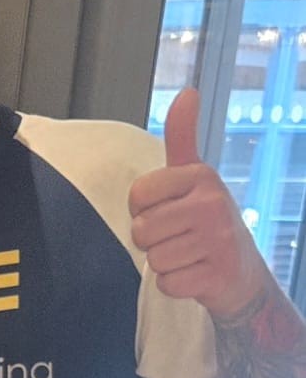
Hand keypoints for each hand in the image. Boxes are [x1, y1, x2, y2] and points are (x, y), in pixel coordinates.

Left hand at [129, 88, 271, 321]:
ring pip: (153, 258)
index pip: (138, 194)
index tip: (165, 211)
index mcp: (201, 176)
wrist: (239, 272)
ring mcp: (217, 239)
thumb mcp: (194, 176)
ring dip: (164, 263)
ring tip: (187, 255)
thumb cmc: (205, 221)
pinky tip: (195, 274)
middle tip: (177, 238)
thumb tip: (187, 92)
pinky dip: (175, 285)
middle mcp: (212, 202)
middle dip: (152, 241)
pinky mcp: (217, 274)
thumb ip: (182, 138)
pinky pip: (167, 283)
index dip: (142, 210)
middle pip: (141, 230)